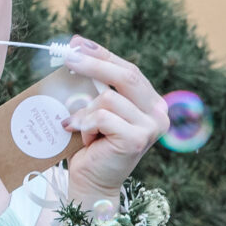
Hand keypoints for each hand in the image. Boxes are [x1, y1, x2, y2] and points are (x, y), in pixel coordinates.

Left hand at [54, 38, 167, 198]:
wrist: (91, 182)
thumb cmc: (91, 144)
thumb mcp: (95, 108)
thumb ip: (95, 84)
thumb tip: (77, 49)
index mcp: (151, 102)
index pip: (128, 70)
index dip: (103, 54)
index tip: (78, 43)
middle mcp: (158, 113)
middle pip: (126, 76)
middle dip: (93, 63)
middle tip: (67, 57)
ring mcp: (151, 126)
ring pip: (108, 97)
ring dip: (86, 110)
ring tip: (80, 127)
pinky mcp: (137, 138)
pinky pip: (103, 116)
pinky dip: (86, 124)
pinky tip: (83, 137)